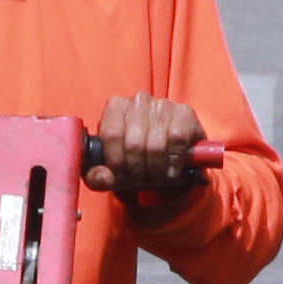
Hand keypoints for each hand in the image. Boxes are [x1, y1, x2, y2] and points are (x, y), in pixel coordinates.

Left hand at [91, 92, 208, 204]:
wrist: (167, 156)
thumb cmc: (134, 158)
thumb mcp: (111, 170)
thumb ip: (98, 177)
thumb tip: (104, 178)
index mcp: (115, 106)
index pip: (111, 135)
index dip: (116, 163)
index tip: (121, 179)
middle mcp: (139, 100)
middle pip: (134, 144)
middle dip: (137, 171)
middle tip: (140, 183)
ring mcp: (163, 104)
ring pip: (156, 145)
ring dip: (156, 170)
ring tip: (155, 178)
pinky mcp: (185, 112)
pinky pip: (177, 139)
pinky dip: (174, 161)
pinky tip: (171, 169)